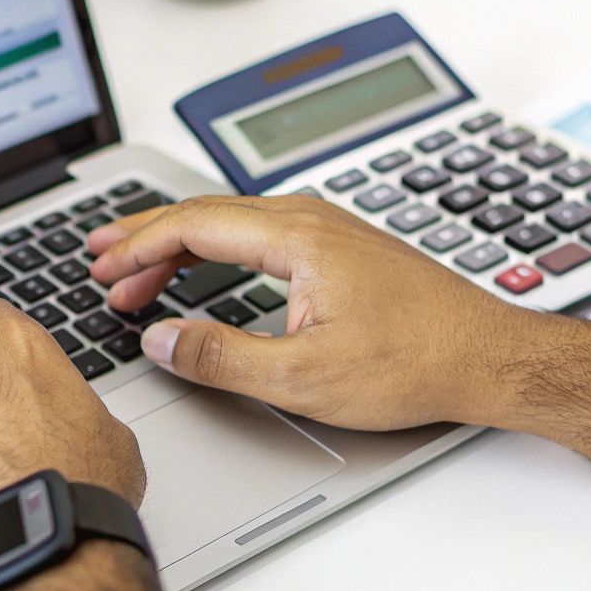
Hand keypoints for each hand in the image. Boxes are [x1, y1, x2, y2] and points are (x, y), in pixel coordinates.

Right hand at [89, 194, 537, 430]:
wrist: (491, 358)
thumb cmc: (417, 362)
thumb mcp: (304, 377)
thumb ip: (221, 357)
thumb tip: (163, 341)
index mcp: (297, 237)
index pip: (193, 225)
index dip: (137, 250)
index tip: (102, 273)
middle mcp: (312, 220)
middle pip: (205, 214)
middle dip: (145, 239)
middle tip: (99, 263)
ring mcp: (330, 230)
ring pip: (231, 222)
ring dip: (178, 245)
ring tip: (138, 273)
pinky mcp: (342, 250)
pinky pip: (258, 233)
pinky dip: (215, 249)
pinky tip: (205, 269)